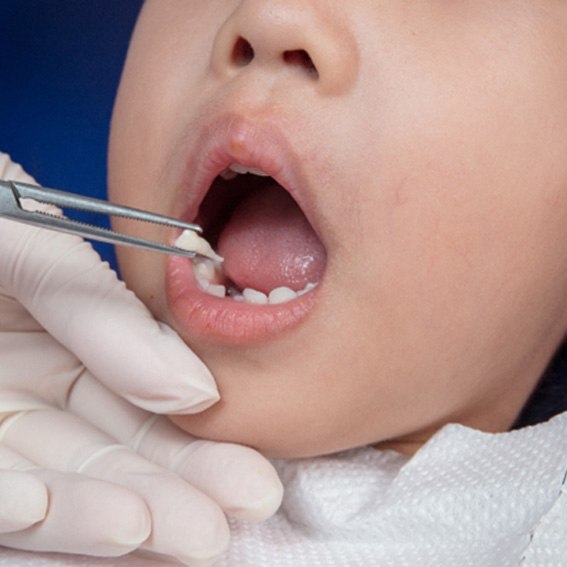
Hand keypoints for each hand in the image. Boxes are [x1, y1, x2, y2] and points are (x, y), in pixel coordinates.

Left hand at [0, 153, 282, 564]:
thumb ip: (103, 312)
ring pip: (47, 485)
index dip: (194, 440)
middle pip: (107, 451)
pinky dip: (13, 502)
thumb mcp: (20, 237)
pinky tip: (50, 507)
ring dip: (102, 515)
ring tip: (166, 535)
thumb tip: (193, 387)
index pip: (140, 397)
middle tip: (227, 526)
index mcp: (62, 332)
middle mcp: (25, 386)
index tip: (248, 475)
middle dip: (169, 493)